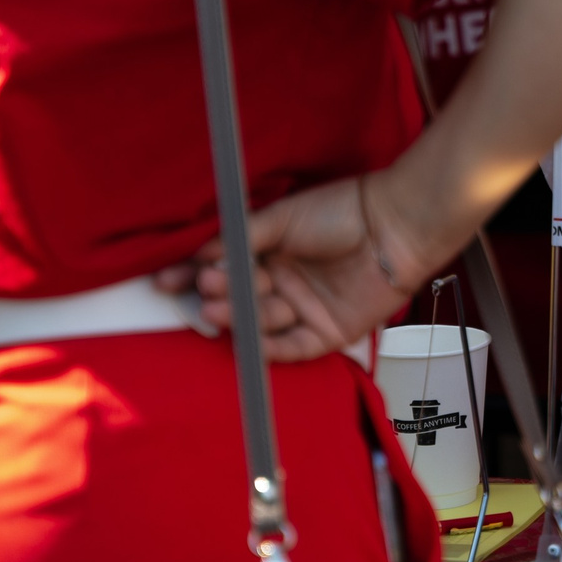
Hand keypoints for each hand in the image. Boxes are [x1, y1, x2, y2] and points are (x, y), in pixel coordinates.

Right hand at [154, 173, 432, 361]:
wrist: (394, 225)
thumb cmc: (342, 212)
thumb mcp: (282, 217)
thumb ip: (242, 237)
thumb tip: (201, 254)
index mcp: (270, 254)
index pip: (224, 270)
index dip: (194, 276)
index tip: (166, 280)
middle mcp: (284, 283)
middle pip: (240, 299)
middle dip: (218, 295)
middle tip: (203, 287)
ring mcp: (305, 309)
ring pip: (263, 322)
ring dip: (239, 317)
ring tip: (217, 306)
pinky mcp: (329, 332)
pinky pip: (294, 348)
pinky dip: (273, 349)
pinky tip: (253, 344)